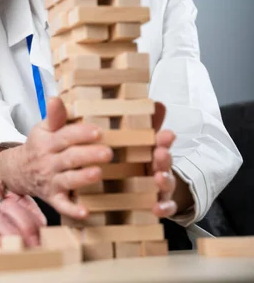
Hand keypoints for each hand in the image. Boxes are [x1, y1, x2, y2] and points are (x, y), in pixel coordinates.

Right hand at [0, 97, 110, 218]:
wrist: (17, 171)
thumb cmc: (38, 146)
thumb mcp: (42, 129)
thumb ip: (54, 116)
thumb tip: (55, 98)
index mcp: (47, 142)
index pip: (64, 137)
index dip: (81, 134)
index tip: (98, 132)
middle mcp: (48, 162)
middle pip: (69, 158)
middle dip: (88, 155)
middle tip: (108, 152)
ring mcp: (50, 181)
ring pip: (67, 180)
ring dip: (82, 178)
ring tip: (98, 173)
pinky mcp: (53, 197)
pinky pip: (62, 205)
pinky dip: (72, 210)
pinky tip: (85, 212)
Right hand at [0, 176, 45, 248]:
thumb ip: (6, 224)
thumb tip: (32, 234)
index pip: (19, 203)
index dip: (34, 217)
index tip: (45, 232)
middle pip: (12, 208)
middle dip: (29, 225)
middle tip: (39, 243)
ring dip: (16, 234)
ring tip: (27, 248)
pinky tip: (3, 248)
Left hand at [149, 102, 177, 217]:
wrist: (153, 193)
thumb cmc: (144, 164)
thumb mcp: (145, 145)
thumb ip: (151, 125)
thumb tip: (158, 102)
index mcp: (153, 155)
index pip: (160, 145)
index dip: (164, 140)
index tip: (166, 134)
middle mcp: (159, 170)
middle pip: (164, 163)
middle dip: (164, 157)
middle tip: (160, 152)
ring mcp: (161, 189)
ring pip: (165, 183)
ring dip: (164, 180)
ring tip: (159, 176)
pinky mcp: (159, 205)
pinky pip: (164, 208)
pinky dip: (163, 208)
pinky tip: (156, 208)